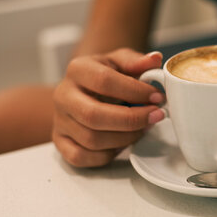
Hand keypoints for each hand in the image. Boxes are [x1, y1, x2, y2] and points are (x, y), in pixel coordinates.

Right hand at [52, 48, 164, 166]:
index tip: (157, 97)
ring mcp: (59, 120)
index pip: (104, 81)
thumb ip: (137, 61)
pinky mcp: (60, 141)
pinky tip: (123, 142)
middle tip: (156, 116)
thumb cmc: (105, 75)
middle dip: (132, 120)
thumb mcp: (120, 61)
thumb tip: (155, 59)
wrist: (84, 90)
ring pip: (91, 139)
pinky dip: (107, 154)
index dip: (135, 91)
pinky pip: (82, 157)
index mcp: (78, 69)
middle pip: (94, 115)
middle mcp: (63, 95)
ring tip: (144, 128)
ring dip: (125, 138)